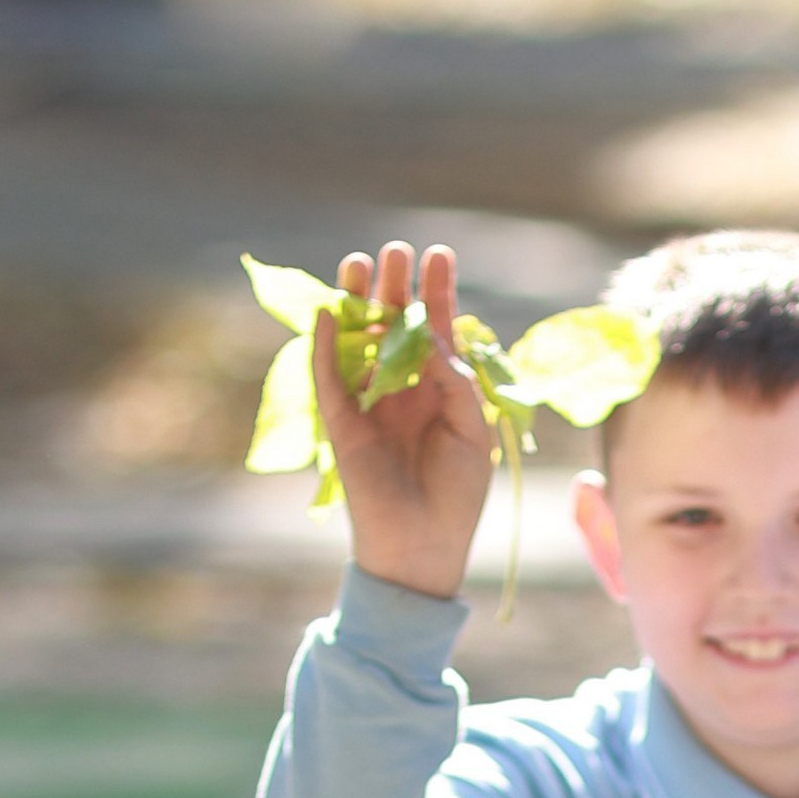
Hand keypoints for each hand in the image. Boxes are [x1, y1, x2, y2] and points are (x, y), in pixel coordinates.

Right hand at [320, 237, 498, 600]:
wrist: (423, 546)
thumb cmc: (457, 494)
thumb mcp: (472, 430)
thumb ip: (455, 378)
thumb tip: (429, 332)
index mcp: (436, 389)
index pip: (433, 330)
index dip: (435, 292)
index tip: (439, 255)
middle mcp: (400, 389)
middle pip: (393, 325)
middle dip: (395, 286)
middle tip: (397, 251)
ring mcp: (367, 403)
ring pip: (357, 341)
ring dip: (358, 301)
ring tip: (362, 261)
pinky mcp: (339, 422)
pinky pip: (327, 376)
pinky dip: (325, 344)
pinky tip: (331, 310)